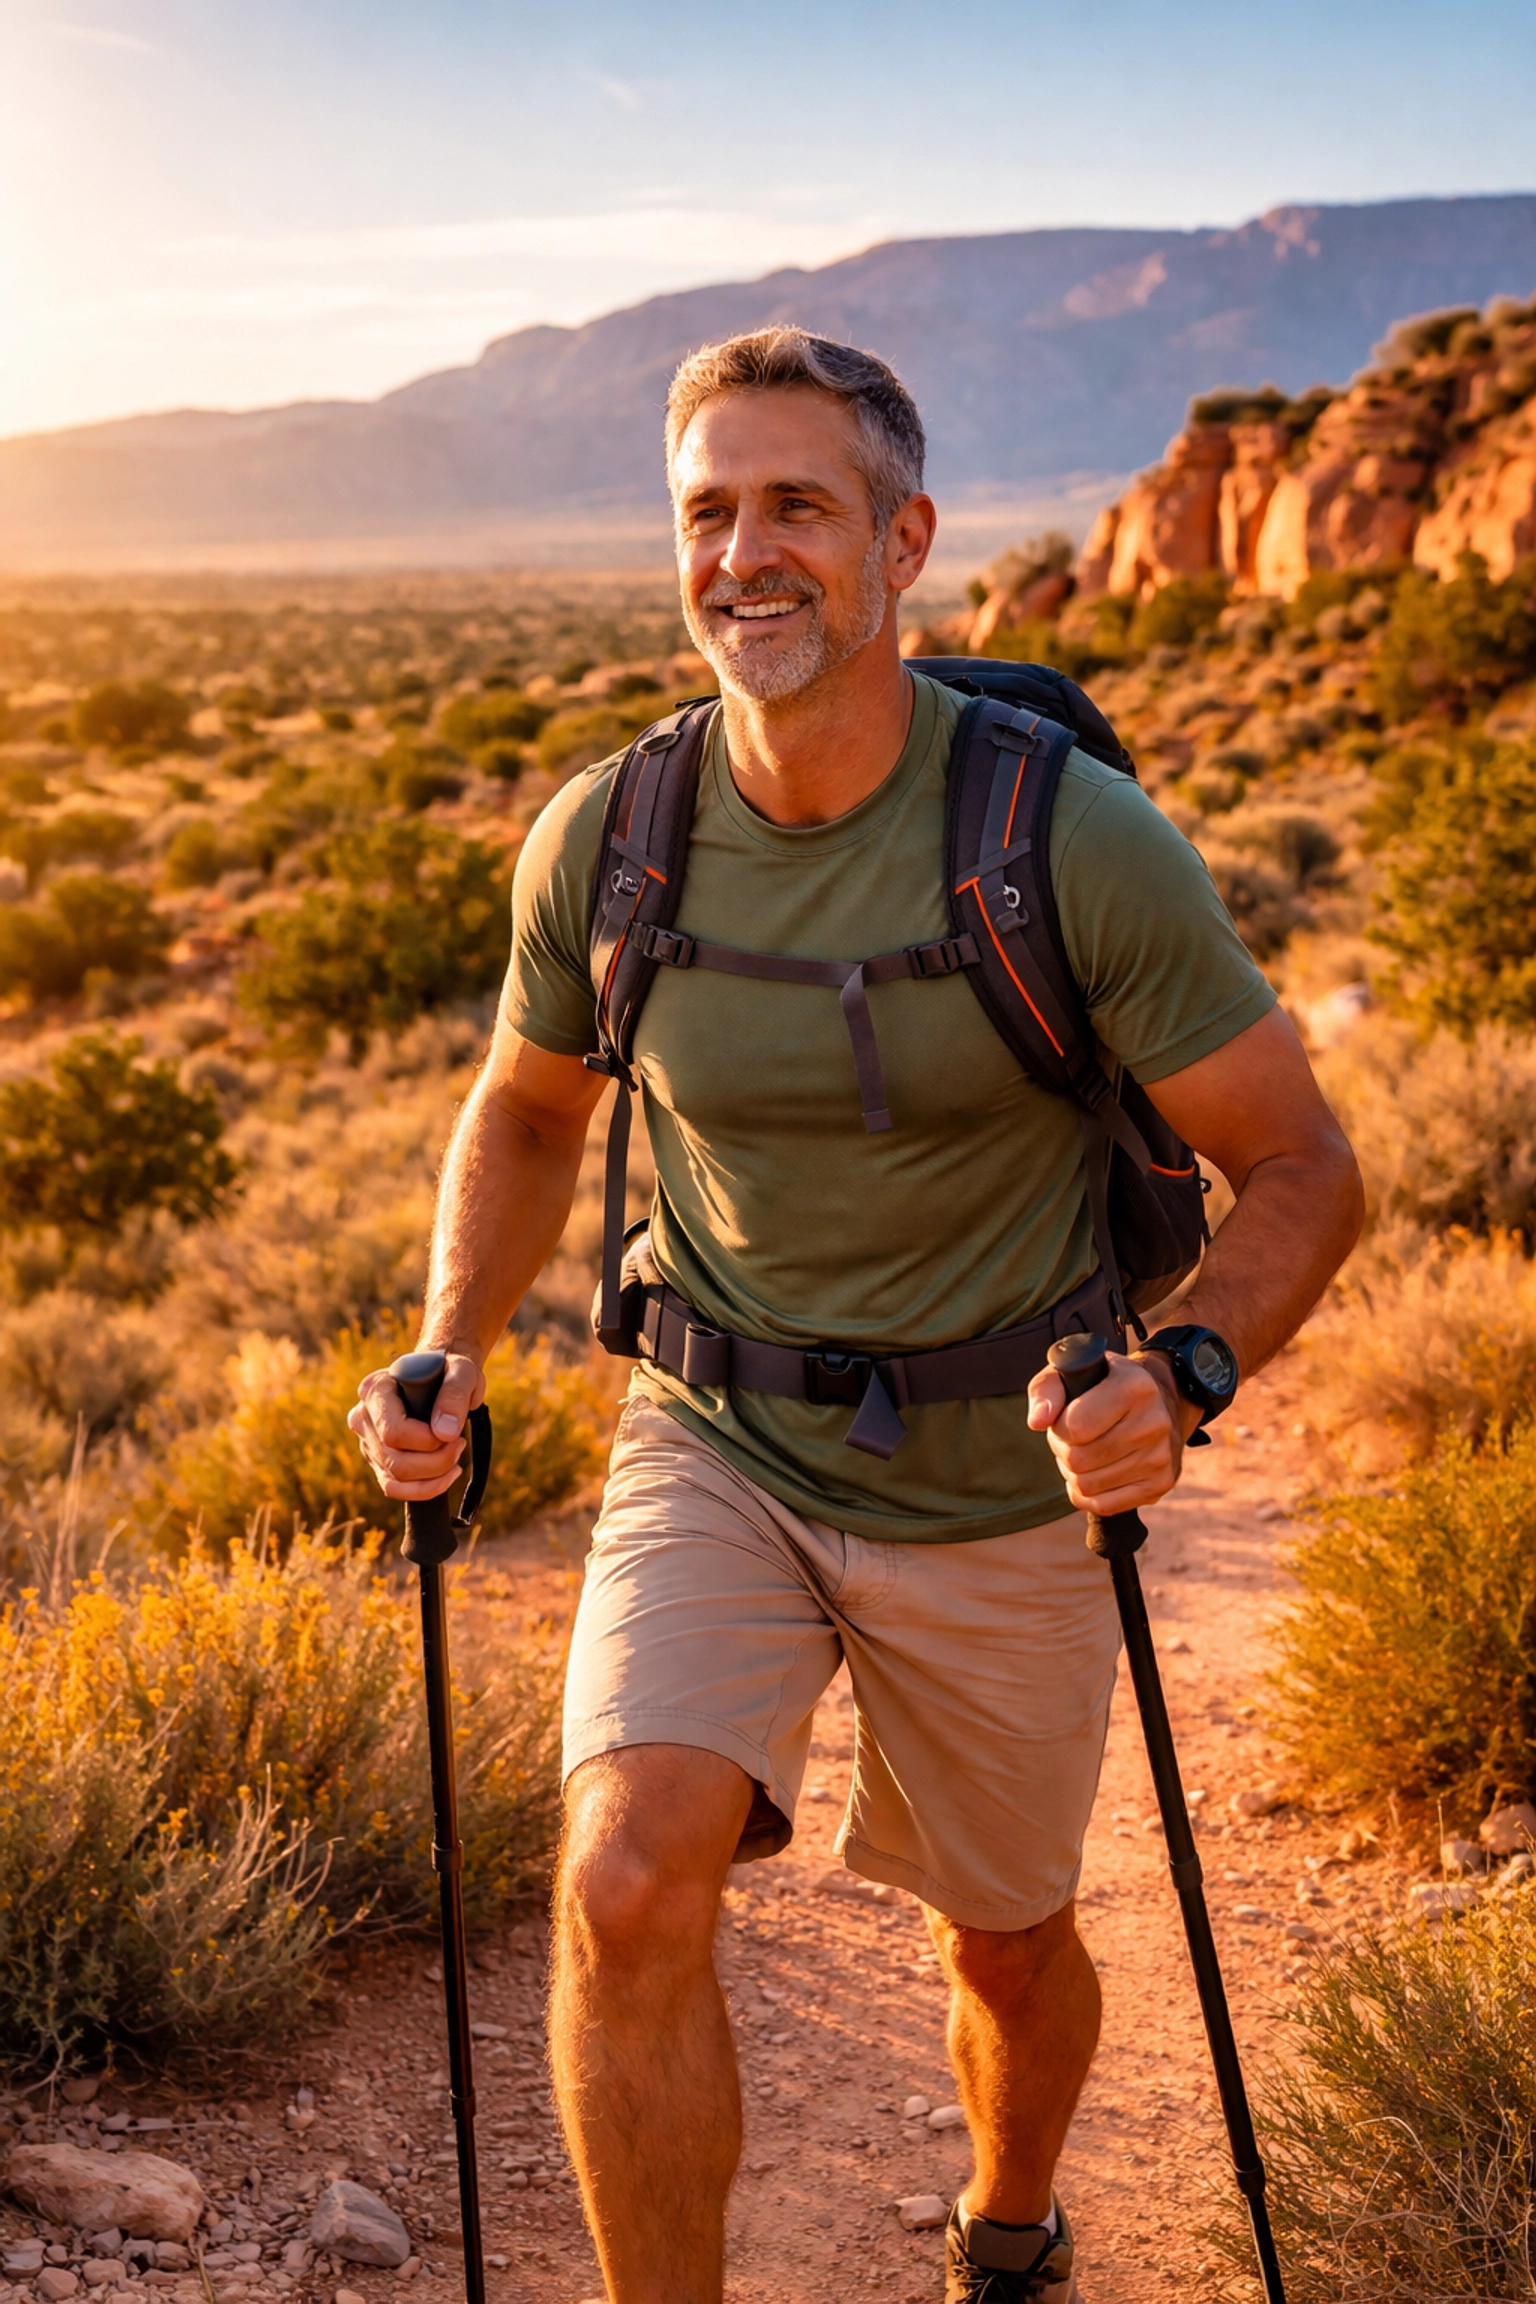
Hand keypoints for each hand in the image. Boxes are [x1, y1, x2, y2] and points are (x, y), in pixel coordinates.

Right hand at [348, 1351, 484, 1501]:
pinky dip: (424, 1490)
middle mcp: (363, 1417)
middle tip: (460, 1445)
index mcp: (374, 1390)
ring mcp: (368, 1441)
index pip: (393, 1431)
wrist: (442, 1377)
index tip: (454, 1434)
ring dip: (434, 1477)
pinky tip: (447, 1476)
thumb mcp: (461, 1372)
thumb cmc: (450, 1370)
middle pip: (394, 1460)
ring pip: (395, 1478)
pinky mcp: (378, 1460)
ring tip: (456, 1456)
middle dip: (436, 1461)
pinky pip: (394, 1489)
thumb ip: (455, 1395)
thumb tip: (445, 1432)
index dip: (426, 1441)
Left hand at [1027, 1350, 1190, 1517]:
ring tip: (1083, 1451)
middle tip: (1070, 1438)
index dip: (1058, 1427)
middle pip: (1079, 1461)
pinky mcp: (1160, 1483)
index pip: (1075, 1427)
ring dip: (1074, 1473)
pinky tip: (1094, 1472)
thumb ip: (1046, 1390)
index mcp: (1134, 1387)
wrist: (1157, 1401)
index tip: (1064, 1418)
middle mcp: (1154, 1422)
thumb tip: (1037, 1422)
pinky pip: (1104, 1506)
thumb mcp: (1072, 1372)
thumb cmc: (1103, 1386)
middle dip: (1063, 1450)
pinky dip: (1088, 1494)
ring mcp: (1160, 1457)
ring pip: (1087, 1486)